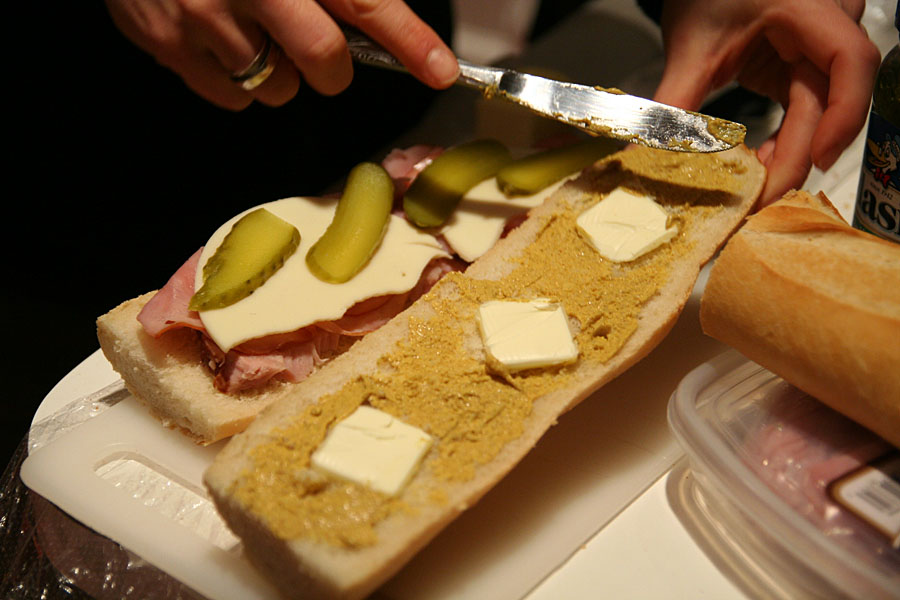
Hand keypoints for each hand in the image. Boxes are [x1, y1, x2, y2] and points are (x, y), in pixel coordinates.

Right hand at [104, 0, 459, 109]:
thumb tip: (368, 10)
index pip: (363, 1)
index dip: (409, 41)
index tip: (443, 71)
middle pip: (323, 63)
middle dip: (332, 70)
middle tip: (321, 52)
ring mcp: (202, 18)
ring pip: (277, 89)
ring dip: (281, 72)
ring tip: (255, 32)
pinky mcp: (167, 44)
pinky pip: (231, 97)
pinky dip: (240, 80)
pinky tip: (224, 41)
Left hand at [652, 0, 880, 204]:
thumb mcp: (691, 49)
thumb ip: (671, 107)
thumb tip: (643, 157)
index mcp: (808, 9)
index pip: (851, 62)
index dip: (842, 116)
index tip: (815, 160)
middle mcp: (826, 27)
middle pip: (832, 100)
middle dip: (798, 156)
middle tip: (761, 200)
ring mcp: (819, 47)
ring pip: (822, 110)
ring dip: (792, 152)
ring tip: (755, 187)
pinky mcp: (802, 65)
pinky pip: (806, 108)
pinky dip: (786, 138)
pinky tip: (759, 162)